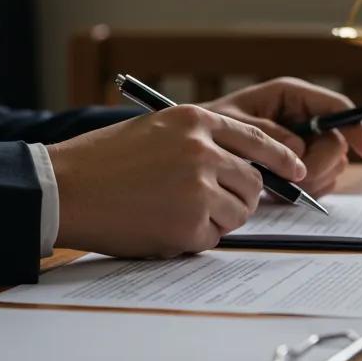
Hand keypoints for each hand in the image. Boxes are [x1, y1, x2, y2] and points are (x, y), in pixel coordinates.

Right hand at [48, 105, 307, 257]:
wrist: (64, 188)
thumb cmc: (102, 161)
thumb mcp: (155, 130)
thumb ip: (198, 141)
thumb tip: (242, 165)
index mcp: (195, 121)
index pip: (257, 139)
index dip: (282, 157)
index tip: (297, 170)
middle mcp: (203, 150)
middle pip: (253, 183)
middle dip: (240, 198)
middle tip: (211, 205)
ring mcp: (198, 189)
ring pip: (238, 213)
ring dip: (216, 220)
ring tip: (175, 214)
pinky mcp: (189, 225)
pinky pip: (212, 239)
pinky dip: (192, 239)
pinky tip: (160, 227)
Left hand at [203, 77, 361, 199]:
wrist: (196, 152)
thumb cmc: (210, 129)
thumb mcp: (231, 126)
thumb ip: (264, 135)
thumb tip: (297, 150)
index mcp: (290, 96)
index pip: (337, 107)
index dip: (357, 126)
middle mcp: (302, 117)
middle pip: (337, 142)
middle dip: (321, 165)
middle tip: (297, 181)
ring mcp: (305, 142)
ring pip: (333, 165)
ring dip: (312, 180)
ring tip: (280, 184)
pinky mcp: (302, 165)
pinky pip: (322, 180)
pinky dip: (307, 189)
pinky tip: (281, 189)